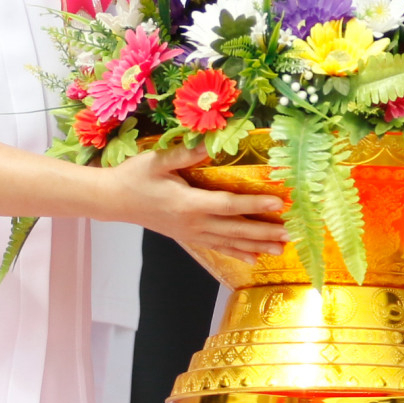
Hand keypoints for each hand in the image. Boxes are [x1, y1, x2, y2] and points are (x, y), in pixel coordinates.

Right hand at [103, 144, 286, 260]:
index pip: (229, 205)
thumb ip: (185, 155)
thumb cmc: (134, 176)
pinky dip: (236, 252)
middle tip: (290, 235)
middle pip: (235, 229)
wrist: (113, 200)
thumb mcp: (157, 160)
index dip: (255, 205)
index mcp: (188, 203)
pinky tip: (252, 258)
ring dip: (255, 245)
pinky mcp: (187, 237)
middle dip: (264, 232)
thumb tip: (210, 145)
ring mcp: (190, 233)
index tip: (279, 203)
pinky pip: (216, 247)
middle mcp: (193, 222)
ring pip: (229, 242)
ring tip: (279, 250)